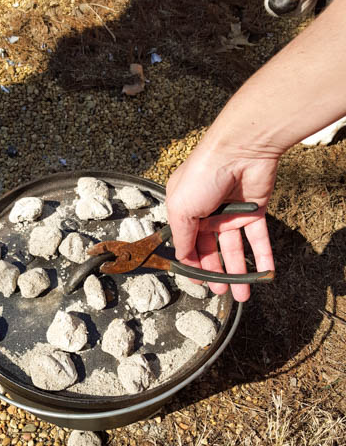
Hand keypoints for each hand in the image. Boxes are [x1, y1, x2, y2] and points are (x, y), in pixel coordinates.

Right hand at [166, 138, 278, 300]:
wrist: (240, 151)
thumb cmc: (203, 174)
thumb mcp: (181, 209)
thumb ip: (182, 238)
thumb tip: (183, 260)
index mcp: (184, 210)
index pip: (187, 244)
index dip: (192, 264)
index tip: (198, 282)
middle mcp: (207, 212)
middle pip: (211, 250)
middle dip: (215, 273)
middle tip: (221, 291)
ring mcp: (231, 213)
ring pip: (234, 249)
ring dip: (239, 273)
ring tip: (242, 294)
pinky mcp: (254, 211)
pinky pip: (258, 239)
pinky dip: (262, 257)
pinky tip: (264, 275)